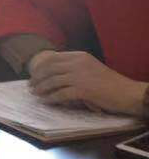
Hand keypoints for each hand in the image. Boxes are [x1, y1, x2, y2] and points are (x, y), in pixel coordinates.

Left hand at [28, 51, 148, 114]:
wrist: (127, 92)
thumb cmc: (109, 83)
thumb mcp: (90, 67)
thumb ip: (74, 67)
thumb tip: (54, 73)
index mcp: (79, 56)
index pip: (52, 59)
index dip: (40, 68)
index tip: (34, 75)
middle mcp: (78, 63)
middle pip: (49, 69)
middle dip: (37, 79)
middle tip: (31, 86)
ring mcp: (80, 76)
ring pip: (52, 82)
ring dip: (41, 89)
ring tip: (36, 94)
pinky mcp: (83, 90)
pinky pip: (60, 94)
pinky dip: (51, 98)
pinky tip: (47, 101)